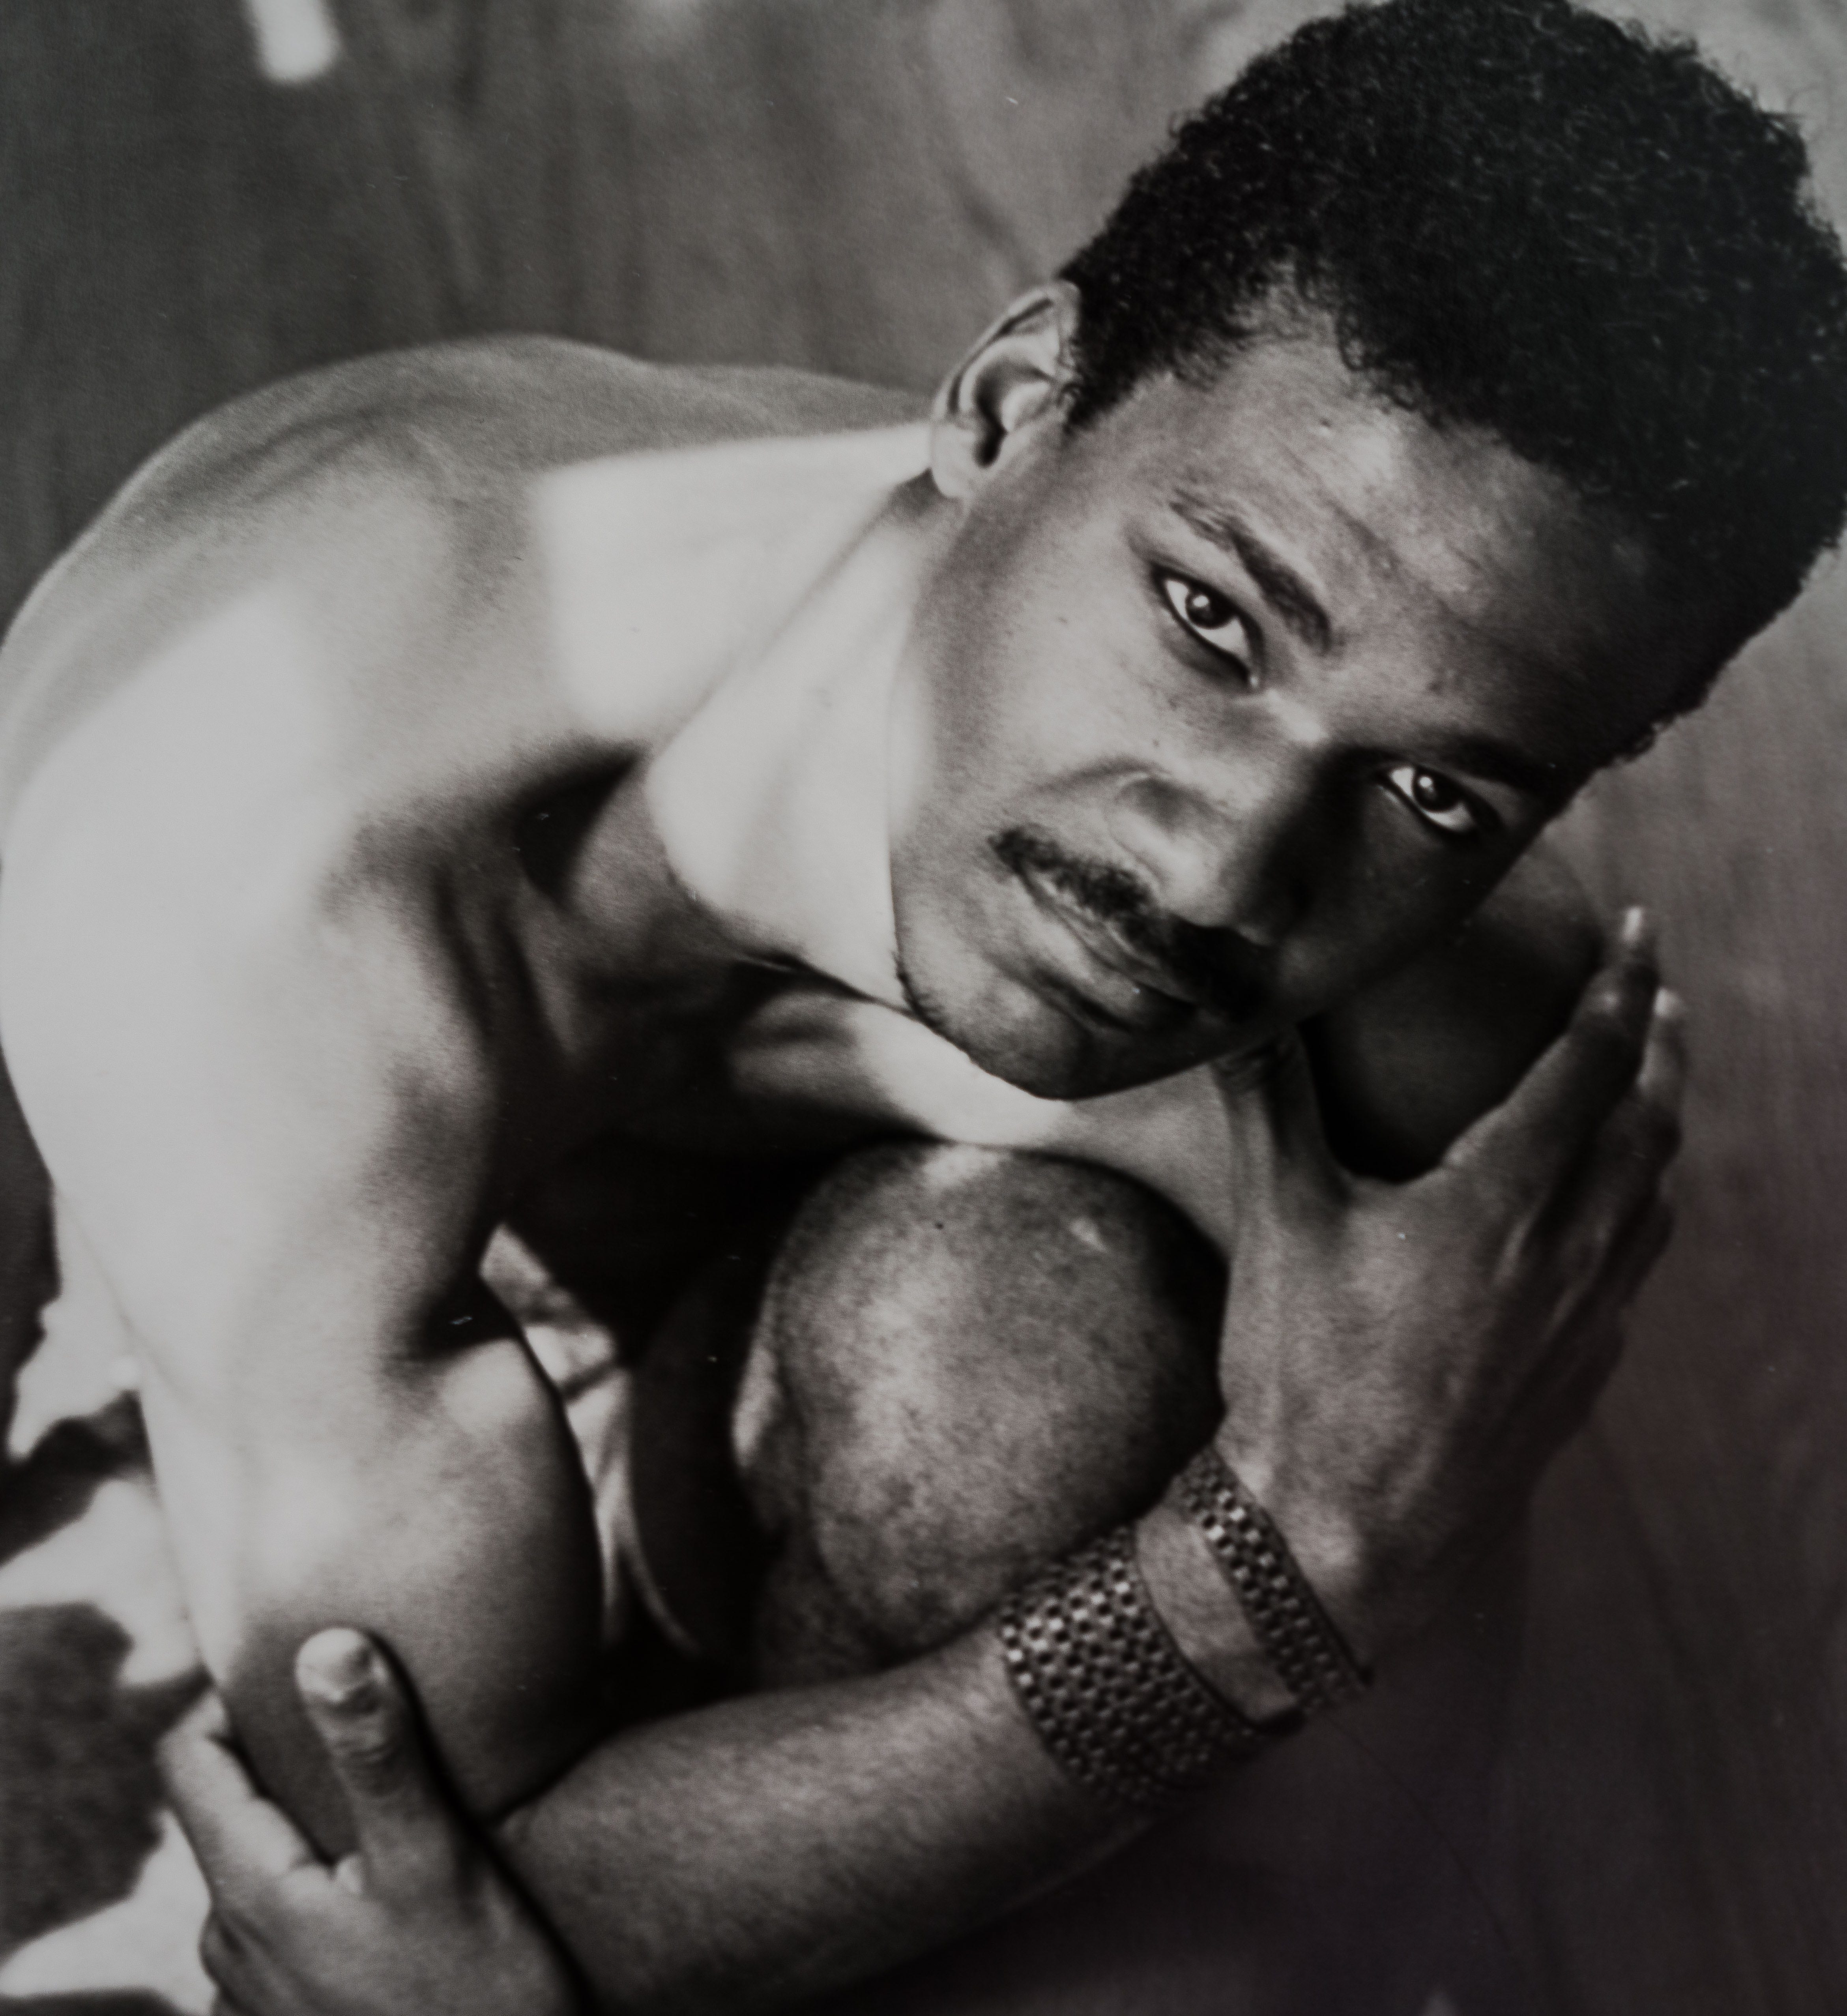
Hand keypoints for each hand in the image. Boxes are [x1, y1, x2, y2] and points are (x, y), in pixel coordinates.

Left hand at [160, 1630, 583, 2015]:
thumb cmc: (476, 1993)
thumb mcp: (435, 1862)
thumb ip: (376, 1756)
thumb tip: (325, 1647)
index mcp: (252, 1895)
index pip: (186, 1761)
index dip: (228, 1698)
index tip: (300, 1668)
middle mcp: (229, 1949)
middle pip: (225, 1813)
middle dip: (283, 1759)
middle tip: (366, 1726)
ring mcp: (252, 1996)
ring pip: (258, 1871)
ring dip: (308, 1828)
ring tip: (390, 1809)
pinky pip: (281, 1927)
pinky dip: (320, 1885)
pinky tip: (388, 1890)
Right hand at [1213, 908, 1682, 1656]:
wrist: (1346, 1530)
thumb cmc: (1308, 1372)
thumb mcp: (1281, 1223)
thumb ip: (1269, 1103)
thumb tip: (1242, 1008)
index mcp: (1504, 1198)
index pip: (1590, 1063)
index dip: (1620, 986)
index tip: (1640, 931)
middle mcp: (1569, 1250)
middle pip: (1650, 1123)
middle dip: (1661, 1046)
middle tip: (1658, 994)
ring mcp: (1586, 1320)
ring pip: (1656, 1198)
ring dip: (1661, 1129)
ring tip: (1650, 1091)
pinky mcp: (1582, 1375)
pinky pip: (1637, 1269)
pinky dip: (1641, 1212)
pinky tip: (1613, 1219)